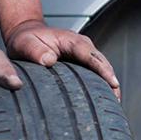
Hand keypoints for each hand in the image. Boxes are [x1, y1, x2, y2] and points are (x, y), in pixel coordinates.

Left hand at [4, 20, 120, 99]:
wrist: (26, 35)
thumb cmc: (26, 40)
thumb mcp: (24, 43)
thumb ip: (35, 51)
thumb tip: (49, 60)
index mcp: (71, 40)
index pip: (91, 55)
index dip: (103, 70)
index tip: (112, 83)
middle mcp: (83, 46)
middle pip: (103, 63)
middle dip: (111, 81)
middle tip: (116, 101)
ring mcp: (85, 55)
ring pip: (103, 69)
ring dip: (109, 85)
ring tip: (113, 104)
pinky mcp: (84, 64)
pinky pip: (97, 74)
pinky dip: (102, 86)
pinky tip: (104, 100)